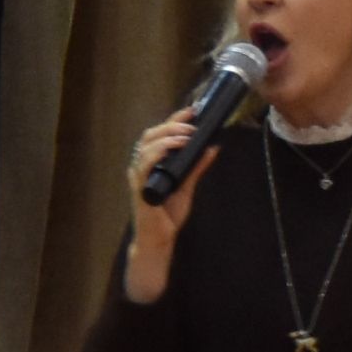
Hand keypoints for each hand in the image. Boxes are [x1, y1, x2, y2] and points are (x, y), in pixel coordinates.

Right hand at [120, 112, 219, 292]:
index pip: (159, 135)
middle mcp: (141, 166)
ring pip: (146, 145)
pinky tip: (173, 148)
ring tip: (187, 135)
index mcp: (151, 163)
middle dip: (172, 124)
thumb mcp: (187, 186)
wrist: (158, 240)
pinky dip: (158, 152)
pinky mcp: (139, 187)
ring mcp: (138, 176)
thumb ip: (197, 167)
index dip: (174, 121)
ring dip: (167, 136)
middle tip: (192, 122)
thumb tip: (213, 148)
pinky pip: (144, 164)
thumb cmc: (167, 215)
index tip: (192, 112)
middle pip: (150, 134)